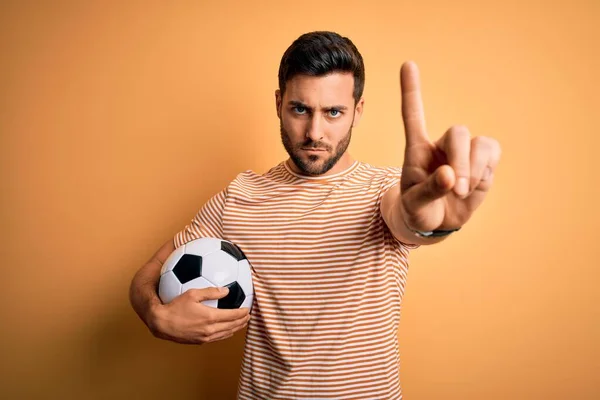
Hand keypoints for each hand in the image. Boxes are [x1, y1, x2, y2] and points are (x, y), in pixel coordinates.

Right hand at [148, 287, 249, 344]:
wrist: (161, 324)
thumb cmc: (175, 306)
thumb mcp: (192, 294)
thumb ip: (211, 292)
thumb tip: (226, 290)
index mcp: (210, 318)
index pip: (233, 316)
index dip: (242, 313)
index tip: (248, 309)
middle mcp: (210, 330)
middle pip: (232, 326)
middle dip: (242, 321)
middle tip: (248, 316)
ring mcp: (205, 337)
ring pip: (226, 334)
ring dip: (236, 328)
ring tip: (241, 324)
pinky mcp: (199, 342)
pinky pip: (217, 338)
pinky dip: (225, 334)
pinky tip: (226, 330)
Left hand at [399, 61, 500, 231]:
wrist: (435, 223)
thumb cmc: (417, 209)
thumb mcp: (414, 204)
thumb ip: (428, 190)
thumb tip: (449, 176)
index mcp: (416, 149)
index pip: (413, 114)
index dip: (411, 90)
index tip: (407, 64)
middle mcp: (442, 145)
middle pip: (458, 132)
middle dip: (461, 160)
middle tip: (454, 188)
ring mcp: (464, 152)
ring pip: (480, 143)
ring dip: (473, 169)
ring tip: (460, 192)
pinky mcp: (484, 163)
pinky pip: (493, 155)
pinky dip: (484, 172)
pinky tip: (472, 187)